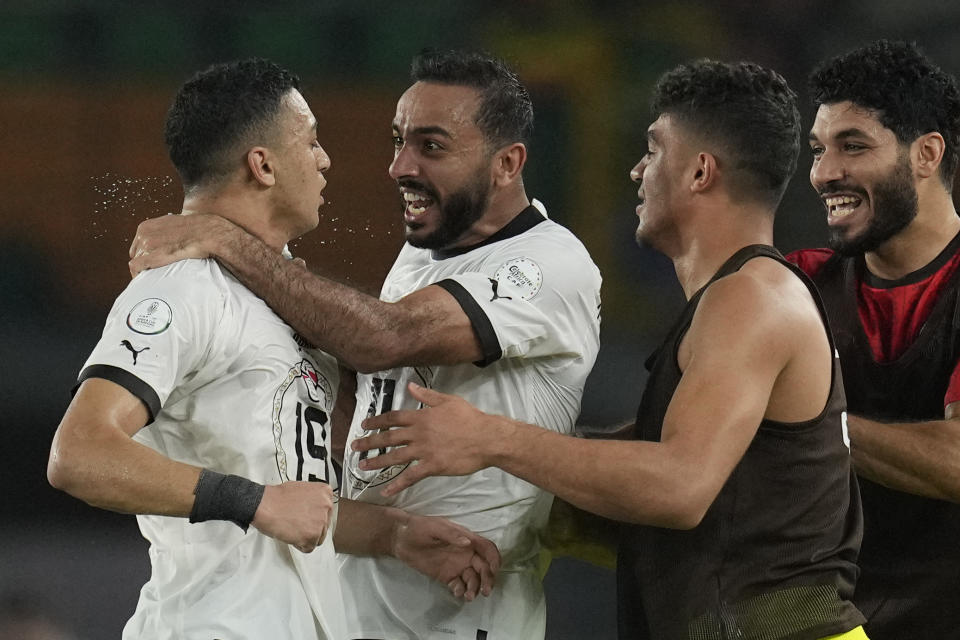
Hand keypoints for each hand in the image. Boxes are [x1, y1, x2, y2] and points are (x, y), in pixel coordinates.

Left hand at [128, 213, 235, 275]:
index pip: (137, 245)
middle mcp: (144, 234)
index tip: (152, 262)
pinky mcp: (152, 257)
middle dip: (144, 262)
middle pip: (136, 254)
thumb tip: (168, 240)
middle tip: (155, 270)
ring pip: (136, 261)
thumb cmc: (197, 229)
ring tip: (155, 276)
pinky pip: (136, 268)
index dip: (144, 254)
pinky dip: (139, 274)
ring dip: (144, 269)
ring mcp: (147, 246)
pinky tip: (147, 279)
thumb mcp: (174, 223)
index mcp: (147, 226)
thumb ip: (165, 231)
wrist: (207, 233)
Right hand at [252, 481, 333, 553]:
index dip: (313, 517)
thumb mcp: (302, 489)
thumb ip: (314, 499)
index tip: (306, 518)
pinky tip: (291, 534)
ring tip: (292, 527)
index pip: (326, 512)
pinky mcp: (312, 535)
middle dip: (310, 527)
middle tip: (296, 523)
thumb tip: (315, 509)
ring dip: (305, 536)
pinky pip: (309, 548)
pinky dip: (299, 545)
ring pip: (318, 538)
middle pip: (324, 526)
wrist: (265, 505)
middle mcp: (326, 506)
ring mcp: (321, 521)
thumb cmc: (277, 498)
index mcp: (325, 492)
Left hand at [352, 383, 496, 495]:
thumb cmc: (470, 417)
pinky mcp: (432, 467)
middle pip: (388, 438)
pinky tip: (385, 490)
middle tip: (354, 446)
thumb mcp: (448, 400)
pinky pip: (410, 476)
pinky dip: (397, 484)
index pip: (393, 418)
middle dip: (369, 442)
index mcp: (421, 417)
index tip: (364, 425)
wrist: (485, 438)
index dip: (377, 421)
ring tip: (362, 466)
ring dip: (377, 462)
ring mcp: (424, 451)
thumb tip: (411, 386)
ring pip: (395, 457)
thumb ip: (427, 395)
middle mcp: (418, 434)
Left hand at [392, 512, 500, 600]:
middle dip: (488, 579)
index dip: (494, 559)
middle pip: (484, 567)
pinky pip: (459, 585)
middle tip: (485, 591)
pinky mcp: (447, 576)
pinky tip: (457, 592)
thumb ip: (451, 535)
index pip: (487, 548)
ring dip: (475, 588)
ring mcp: (457, 566)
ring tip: (469, 596)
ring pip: (473, 579)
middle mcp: (465, 553)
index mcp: (466, 538)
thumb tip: (467, 543)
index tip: (494, 570)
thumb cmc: (419, 527)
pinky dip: (461, 591)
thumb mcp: (435, 527)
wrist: (400, 539)